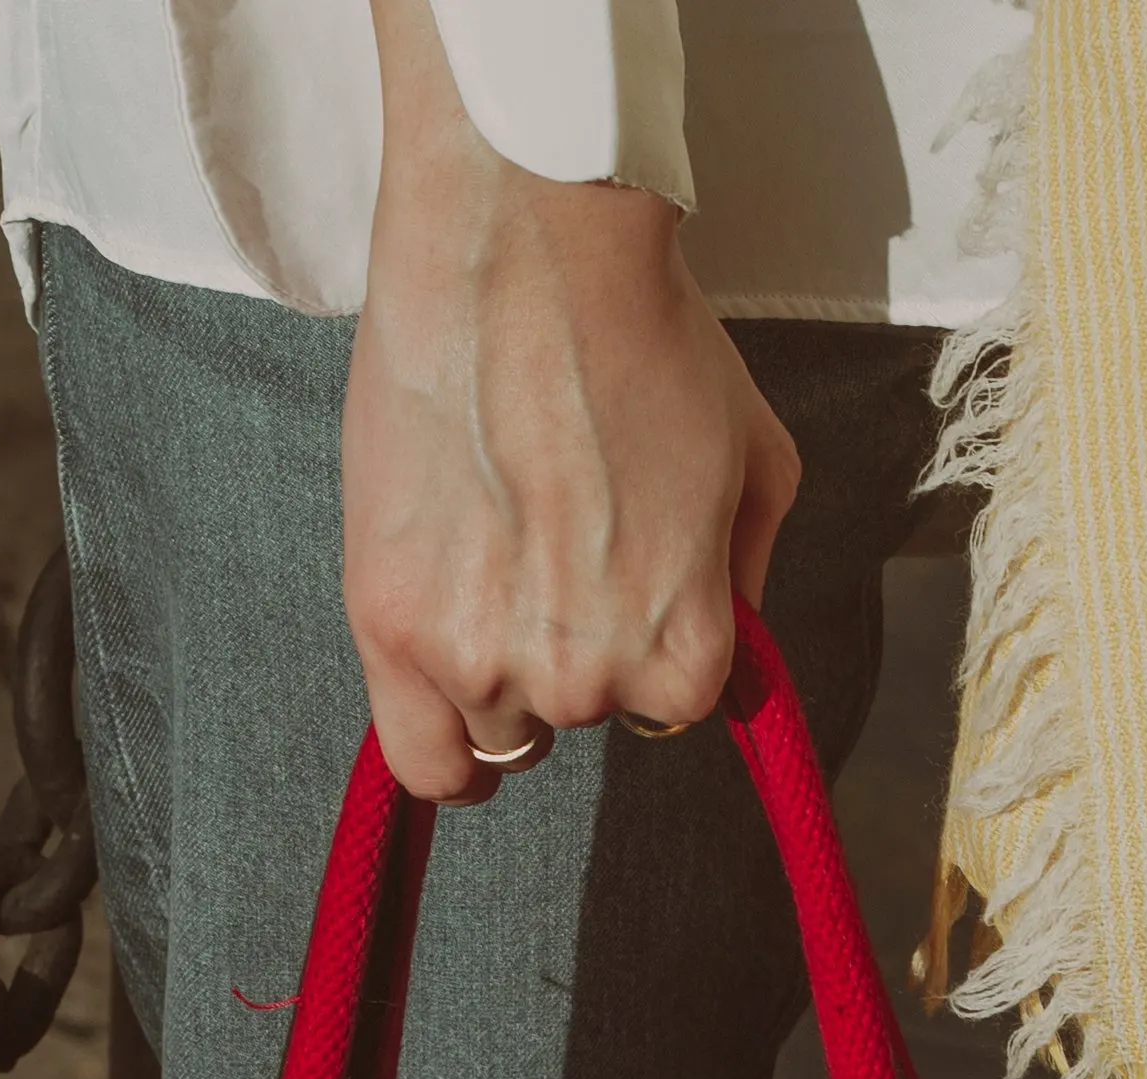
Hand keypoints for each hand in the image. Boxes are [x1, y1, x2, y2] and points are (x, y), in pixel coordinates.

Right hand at [341, 0, 795, 801]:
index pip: (672, 709)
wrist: (526, 252)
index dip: (651, 640)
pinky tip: (447, 715)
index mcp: (685, 653)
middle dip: (569, 650)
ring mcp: (479, 661)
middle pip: (576, 716)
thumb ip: (747, 580)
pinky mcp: (388, 625)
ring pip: (495, 730)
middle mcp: (584, 680)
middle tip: (546, 549)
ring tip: (487, 571)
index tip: (624, 583)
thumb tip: (731, 652)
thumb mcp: (758, 462)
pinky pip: (417, 758)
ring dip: (495, 673)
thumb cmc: (645, 337)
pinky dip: (439, 750)